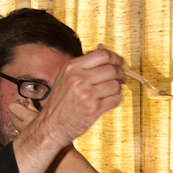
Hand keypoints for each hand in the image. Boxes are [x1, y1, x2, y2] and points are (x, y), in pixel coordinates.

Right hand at [9, 47, 124, 148]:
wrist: (51, 125)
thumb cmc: (60, 102)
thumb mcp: (66, 77)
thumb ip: (85, 63)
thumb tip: (103, 47)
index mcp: (72, 68)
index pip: (102, 55)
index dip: (116, 58)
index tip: (120, 63)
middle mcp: (78, 79)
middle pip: (112, 69)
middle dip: (120, 74)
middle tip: (122, 78)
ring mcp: (86, 94)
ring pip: (115, 85)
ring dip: (118, 88)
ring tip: (113, 91)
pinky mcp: (93, 109)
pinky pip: (115, 99)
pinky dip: (117, 100)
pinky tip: (110, 101)